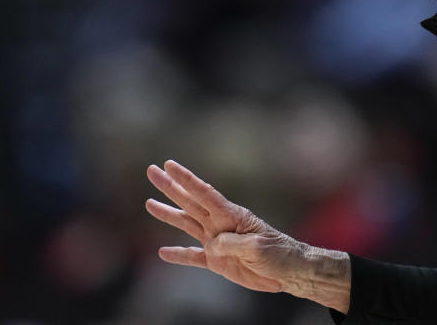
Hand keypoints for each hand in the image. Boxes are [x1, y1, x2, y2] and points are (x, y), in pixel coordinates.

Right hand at [145, 160, 304, 292]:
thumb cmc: (278, 253)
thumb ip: (234, 243)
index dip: (186, 179)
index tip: (169, 164)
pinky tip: (162, 253)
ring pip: (186, 224)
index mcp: (231, 215)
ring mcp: (216, 242)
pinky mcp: (216, 261)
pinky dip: (178, 255)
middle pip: (190, 202)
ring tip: (149, 203)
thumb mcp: (258, 246)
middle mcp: (220, 224)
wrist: (287, 271)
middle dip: (170, 186)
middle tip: (151, 171)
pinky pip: (193, 256)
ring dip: (168, 214)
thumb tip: (212, 244)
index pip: (204, 193)